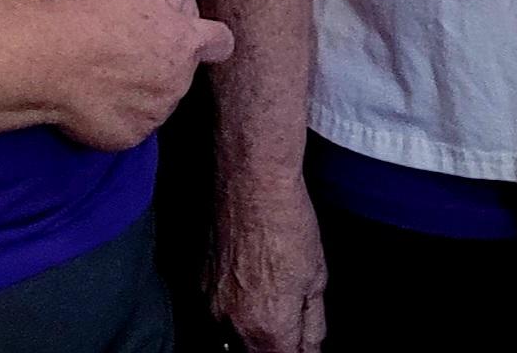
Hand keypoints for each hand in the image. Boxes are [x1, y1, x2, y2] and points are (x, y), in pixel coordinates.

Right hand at [46, 0, 234, 153]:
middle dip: (164, 57)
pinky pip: (133, 124)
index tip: (190, 33)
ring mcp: (152, 115)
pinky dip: (121, 111)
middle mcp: (176, 84)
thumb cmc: (89, 7)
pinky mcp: (127, 137)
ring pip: (159, 100)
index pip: (221, 43)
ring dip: (145, 86)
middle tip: (128, 42)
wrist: (45, 57)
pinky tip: (97, 92)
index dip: (210, 35)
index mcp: (184, 42)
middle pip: (182, 71)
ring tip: (109, 67)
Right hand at [212, 168, 327, 352]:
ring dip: (250, 333)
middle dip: (273, 346)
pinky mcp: (200, 282)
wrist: (251, 182)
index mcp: (269, 329)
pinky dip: (233, 308)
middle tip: (288, 324)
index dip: (298, 352)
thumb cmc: (287, 224)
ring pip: (232, 338)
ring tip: (268, 302)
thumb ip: (312, 323)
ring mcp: (212, 304)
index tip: (303, 344)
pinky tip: (248, 285)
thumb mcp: (317, 278)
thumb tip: (311, 345)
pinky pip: (217, 311)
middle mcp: (234, 324)